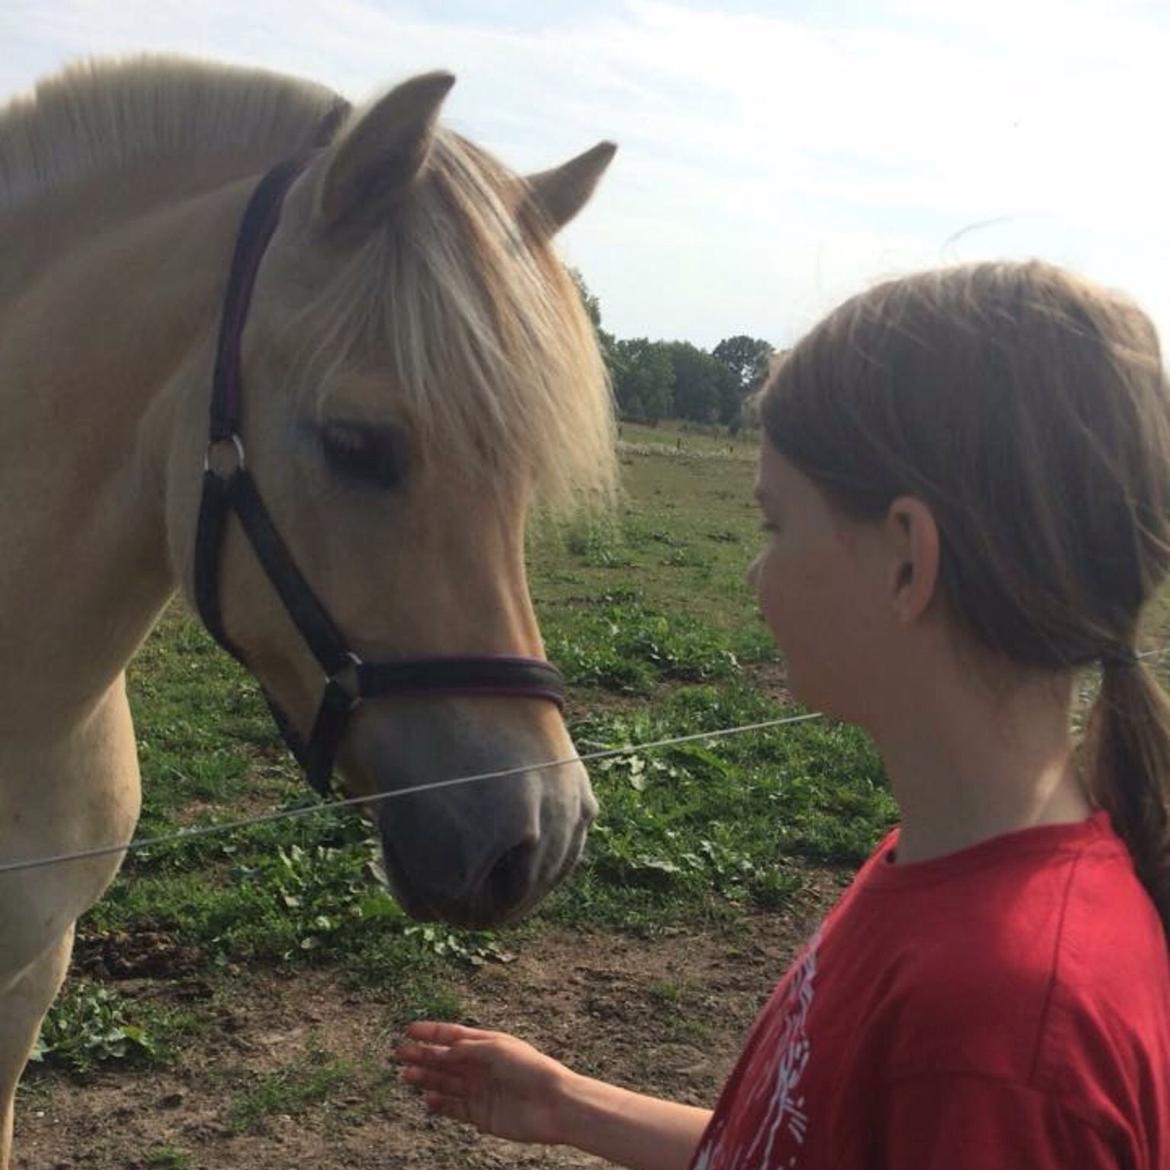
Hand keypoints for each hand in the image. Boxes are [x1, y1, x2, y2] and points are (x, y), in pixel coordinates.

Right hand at [394, 1021, 572, 1144]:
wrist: (552, 1105)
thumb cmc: (530, 1069)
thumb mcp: (497, 1050)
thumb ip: (468, 1049)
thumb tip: (443, 1049)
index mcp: (487, 1044)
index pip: (453, 1035)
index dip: (431, 1032)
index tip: (408, 1030)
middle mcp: (481, 1066)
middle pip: (445, 1060)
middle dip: (422, 1055)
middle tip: (398, 1054)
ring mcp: (480, 1090)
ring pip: (446, 1083)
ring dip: (426, 1078)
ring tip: (407, 1076)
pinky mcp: (481, 1114)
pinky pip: (455, 1108)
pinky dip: (440, 1104)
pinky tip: (427, 1099)